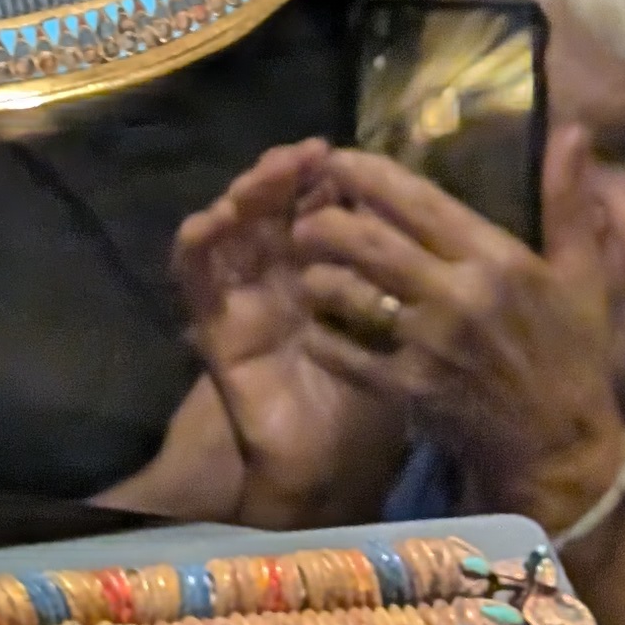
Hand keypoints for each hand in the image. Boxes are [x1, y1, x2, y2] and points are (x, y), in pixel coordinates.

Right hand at [174, 138, 406, 524]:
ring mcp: (244, 292)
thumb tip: (431, 215)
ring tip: (267, 178)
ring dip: (245, 193)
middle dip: (286, 173)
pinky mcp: (213, 320)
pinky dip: (196, 240)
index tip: (341, 153)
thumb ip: (402, 281)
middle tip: (307, 156)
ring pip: (233, 222)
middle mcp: (280, 272)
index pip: (317, 202)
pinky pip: (193, 272)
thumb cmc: (366, 405)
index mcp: (324, 269)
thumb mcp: (395, 333)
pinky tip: (213, 220)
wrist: (325, 471)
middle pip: (274, 203)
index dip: (325, 174)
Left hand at [291, 139, 624, 533]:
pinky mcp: (409, 390)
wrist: (562, 449)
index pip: (420, 202)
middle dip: (327, 220)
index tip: (337, 158)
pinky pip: (347, 354)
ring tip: (303, 262)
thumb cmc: (572, 355)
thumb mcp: (582, 275)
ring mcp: (429, 346)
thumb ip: (568, 200)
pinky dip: (324, 335)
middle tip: (305, 212)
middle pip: (371, 243)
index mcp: (496, 260)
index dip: (371, 174)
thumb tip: (571, 128)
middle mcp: (457, 297)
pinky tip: (314, 321)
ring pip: (350, 294)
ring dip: (318, 274)